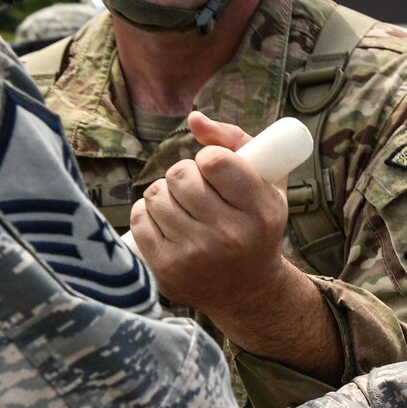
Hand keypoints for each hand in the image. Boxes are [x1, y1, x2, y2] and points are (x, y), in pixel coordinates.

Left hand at [129, 111, 296, 319]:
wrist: (248, 289)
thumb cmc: (256, 224)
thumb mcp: (266, 184)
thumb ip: (235, 142)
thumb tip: (194, 118)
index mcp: (261, 210)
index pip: (215, 160)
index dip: (210, 158)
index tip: (216, 169)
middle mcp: (230, 234)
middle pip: (180, 175)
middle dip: (184, 174)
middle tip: (196, 188)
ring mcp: (196, 254)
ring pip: (156, 195)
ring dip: (165, 194)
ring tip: (183, 207)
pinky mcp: (168, 268)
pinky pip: (140, 219)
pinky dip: (149, 214)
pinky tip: (167, 223)